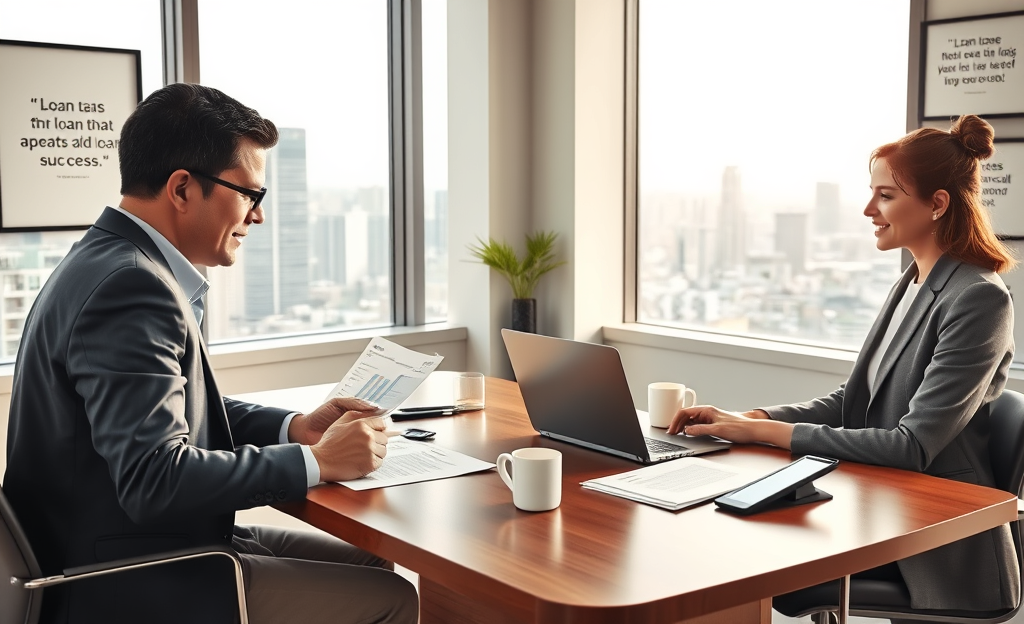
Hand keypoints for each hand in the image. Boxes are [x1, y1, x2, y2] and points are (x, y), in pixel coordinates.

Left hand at [288, 397, 382, 444]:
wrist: (305, 430)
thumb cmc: (319, 415)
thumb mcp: (336, 403)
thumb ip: (354, 403)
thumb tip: (373, 405)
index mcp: (356, 413)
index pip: (374, 413)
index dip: (382, 414)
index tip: (389, 414)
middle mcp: (357, 425)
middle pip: (376, 427)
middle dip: (382, 429)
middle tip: (388, 429)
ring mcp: (354, 437)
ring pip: (372, 438)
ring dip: (377, 439)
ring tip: (383, 438)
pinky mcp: (350, 447)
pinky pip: (363, 448)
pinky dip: (369, 448)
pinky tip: (372, 447)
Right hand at [310, 416, 390, 481]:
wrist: (321, 461)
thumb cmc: (328, 444)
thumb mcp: (339, 422)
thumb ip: (355, 415)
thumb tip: (369, 411)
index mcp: (361, 424)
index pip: (381, 424)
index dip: (378, 429)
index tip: (375, 434)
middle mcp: (368, 436)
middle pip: (384, 438)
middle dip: (377, 442)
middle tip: (364, 446)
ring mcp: (370, 450)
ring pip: (383, 451)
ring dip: (375, 453)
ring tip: (362, 454)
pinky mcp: (370, 463)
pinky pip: (379, 462)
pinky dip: (373, 463)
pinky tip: (362, 462)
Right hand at [667, 405, 790, 446]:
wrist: (753, 430)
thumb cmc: (740, 428)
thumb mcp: (718, 430)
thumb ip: (701, 430)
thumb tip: (687, 430)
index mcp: (707, 410)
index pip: (685, 412)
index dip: (675, 421)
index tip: (671, 429)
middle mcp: (707, 412)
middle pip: (686, 416)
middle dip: (676, 424)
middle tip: (671, 433)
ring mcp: (709, 418)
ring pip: (690, 420)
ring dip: (682, 426)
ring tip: (677, 434)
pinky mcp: (713, 424)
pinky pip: (697, 425)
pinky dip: (689, 429)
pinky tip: (688, 434)